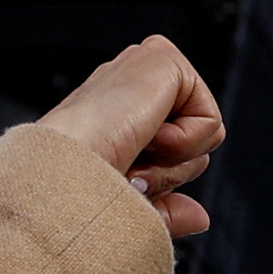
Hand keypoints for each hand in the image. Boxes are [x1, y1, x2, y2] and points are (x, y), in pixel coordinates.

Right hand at [37, 36, 223, 238]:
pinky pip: (212, 121)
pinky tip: (147, 134)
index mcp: (117, 113)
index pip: (175, 154)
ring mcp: (144, 66)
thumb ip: (168, 209)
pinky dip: (184, 144)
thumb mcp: (132, 207)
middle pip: (196, 146)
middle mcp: (131, 85)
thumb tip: (201, 217)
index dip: (159, 180)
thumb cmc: (77, 195)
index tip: (122, 180)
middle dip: (170, 172)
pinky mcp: (162, 56)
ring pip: (208, 135)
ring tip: (134, 151)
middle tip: (129, 169)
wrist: (60, 182)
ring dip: (174, 162)